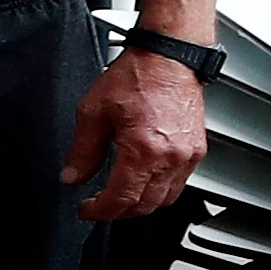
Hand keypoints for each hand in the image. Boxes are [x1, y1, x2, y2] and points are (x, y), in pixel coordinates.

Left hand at [64, 49, 206, 221]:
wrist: (168, 57)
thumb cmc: (136, 76)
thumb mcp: (93, 112)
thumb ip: (82, 150)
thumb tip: (72, 176)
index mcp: (144, 150)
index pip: (122, 198)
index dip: (100, 211)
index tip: (86, 210)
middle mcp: (172, 157)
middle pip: (146, 205)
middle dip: (119, 212)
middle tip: (99, 206)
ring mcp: (189, 156)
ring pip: (166, 198)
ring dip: (141, 204)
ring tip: (118, 197)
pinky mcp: (198, 150)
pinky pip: (179, 183)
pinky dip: (160, 190)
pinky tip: (143, 180)